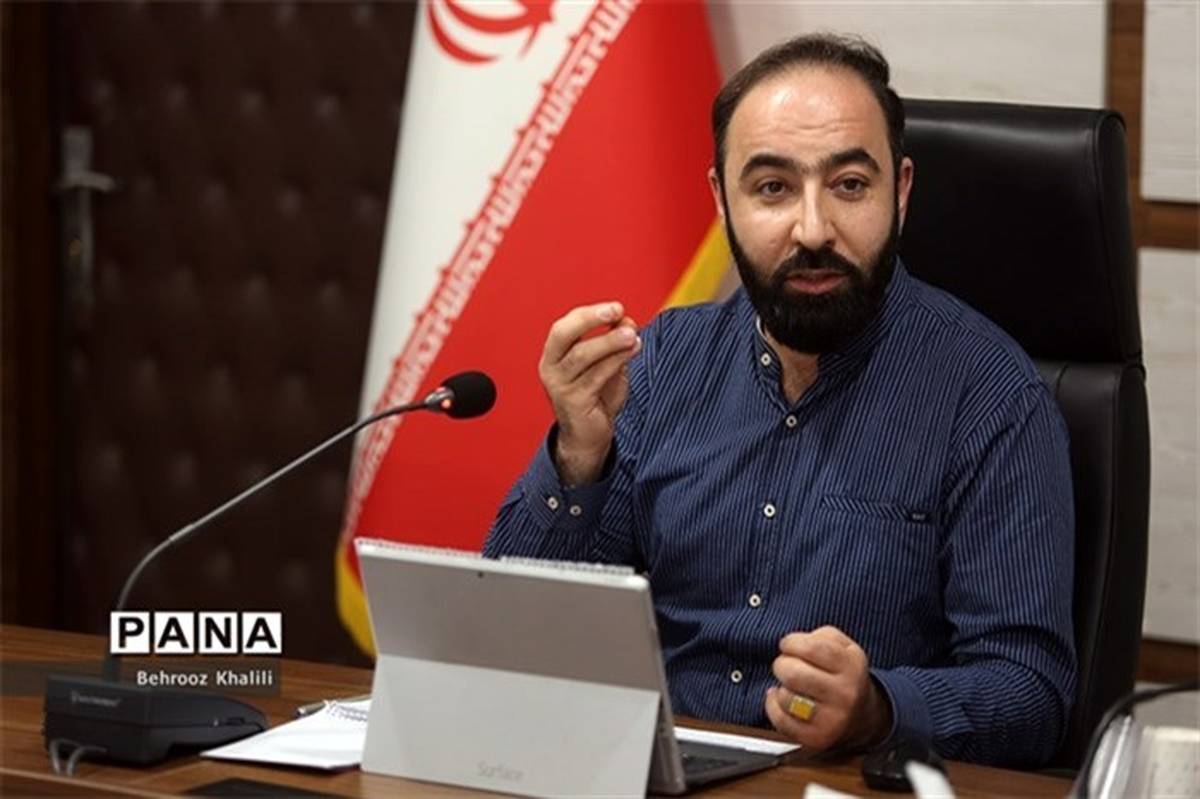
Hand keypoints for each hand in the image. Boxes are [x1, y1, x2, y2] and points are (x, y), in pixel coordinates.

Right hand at [538, 301, 639, 484]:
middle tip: (618, 312)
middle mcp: (550, 368)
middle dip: (590, 320)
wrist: (589, 437)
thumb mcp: (606, 364)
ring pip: (582, 355)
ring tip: (633, 335)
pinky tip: (632, 351)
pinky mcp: (573, 402)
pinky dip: (616, 360)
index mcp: (554, 354)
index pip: (565, 326)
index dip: (589, 313)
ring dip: (610, 341)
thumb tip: (627, 321)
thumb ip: (614, 343)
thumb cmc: (595, 397)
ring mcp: (559, 386)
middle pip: (564, 335)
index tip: (616, 308)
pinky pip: (595, 376)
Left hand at [764, 625, 891, 752]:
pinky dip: (773, 706)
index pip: (812, 648)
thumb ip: (820, 636)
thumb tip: (793, 644)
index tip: (788, 644)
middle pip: (794, 674)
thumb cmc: (844, 674)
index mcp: (852, 666)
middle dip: (781, 664)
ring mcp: (832, 719)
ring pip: (786, 698)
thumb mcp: (844, 646)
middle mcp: (845, 694)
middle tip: (786, 664)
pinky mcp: (818, 738)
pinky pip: (782, 721)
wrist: (862, 715)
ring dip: (781, 686)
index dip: (791, 643)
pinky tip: (781, 699)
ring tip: (791, 685)